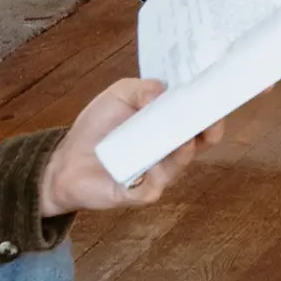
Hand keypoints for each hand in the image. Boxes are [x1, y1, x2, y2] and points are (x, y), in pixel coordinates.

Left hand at [41, 76, 224, 213]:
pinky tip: (150, 166)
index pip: (202, 117)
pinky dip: (155, 175)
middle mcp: (171, 150)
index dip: (212, 107)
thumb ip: (142, 88)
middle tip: (205, 117)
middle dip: (209, 128)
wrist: (66, 159)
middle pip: (202, 142)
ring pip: (181, 162)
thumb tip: (162, 91)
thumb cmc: (98, 127)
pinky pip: (155, 185)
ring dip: (183, 149)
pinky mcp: (140, 192)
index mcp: (171, 124)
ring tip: (181, 138)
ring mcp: (158, 173)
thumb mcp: (119, 95)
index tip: (214, 93)